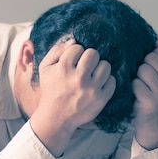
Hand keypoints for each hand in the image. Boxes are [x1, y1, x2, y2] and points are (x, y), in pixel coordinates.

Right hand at [30, 40, 115, 154]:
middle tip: (84, 67)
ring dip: (99, 68)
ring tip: (92, 75)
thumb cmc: (51, 90)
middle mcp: (78, 77)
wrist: (56, 118)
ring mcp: (91, 89)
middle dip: (88, 58)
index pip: (77, 47)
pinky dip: (106, 82)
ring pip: (105, 65)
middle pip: (93, 53)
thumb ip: (56, 51)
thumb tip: (74, 41)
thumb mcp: (45, 68)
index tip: (72, 62)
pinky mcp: (101, 99)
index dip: (75, 53)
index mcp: (63, 68)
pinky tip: (97, 85)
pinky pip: (112, 81)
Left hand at [132, 42, 157, 149]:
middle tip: (143, 79)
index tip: (150, 70)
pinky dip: (132, 88)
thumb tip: (156, 42)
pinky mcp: (150, 100)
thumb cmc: (154, 95)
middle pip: (149, 59)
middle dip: (142, 66)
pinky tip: (136, 94)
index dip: (149, 59)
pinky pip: (135, 83)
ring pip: (142, 70)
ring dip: (137, 77)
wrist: (153, 121)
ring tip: (140, 86)